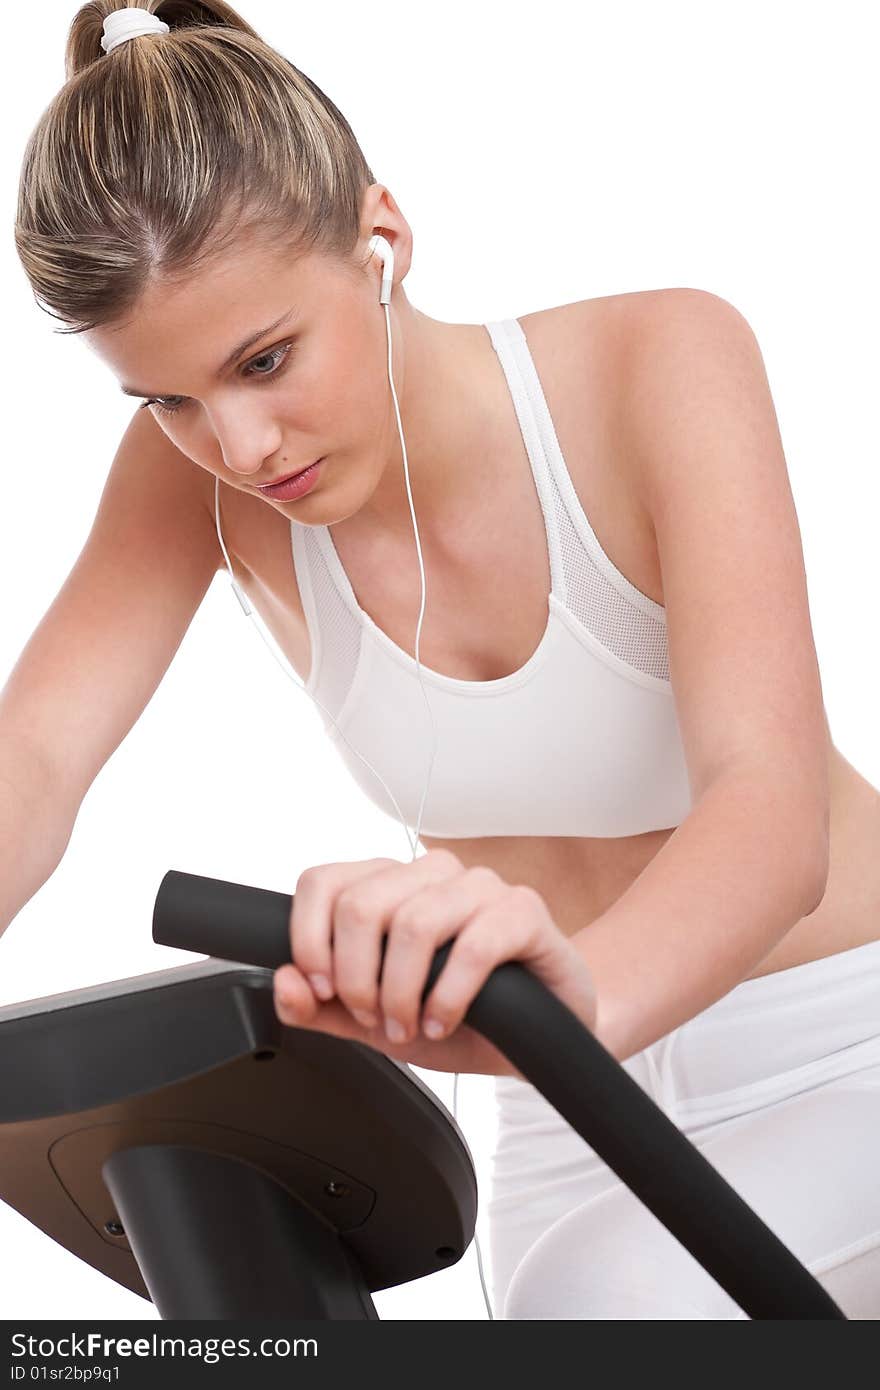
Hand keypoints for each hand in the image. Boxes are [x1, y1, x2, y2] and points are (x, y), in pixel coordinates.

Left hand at [272, 849, 598, 1076]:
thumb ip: (324, 1007)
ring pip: (413, 923)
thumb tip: (283, 983)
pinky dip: (449, 995)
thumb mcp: (378, 1021)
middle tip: (375, 1018)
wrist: (544, 1033)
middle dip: (356, 979)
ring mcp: (481, 887)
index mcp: (391, 884)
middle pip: (360, 905)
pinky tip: (445, 1020)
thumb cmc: (465, 1016)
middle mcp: (433, 874)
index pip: (323, 882)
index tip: (322, 990)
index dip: (308, 941)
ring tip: (412, 1026)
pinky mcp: (524, 911)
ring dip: (402, 993)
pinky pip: (474, 945)